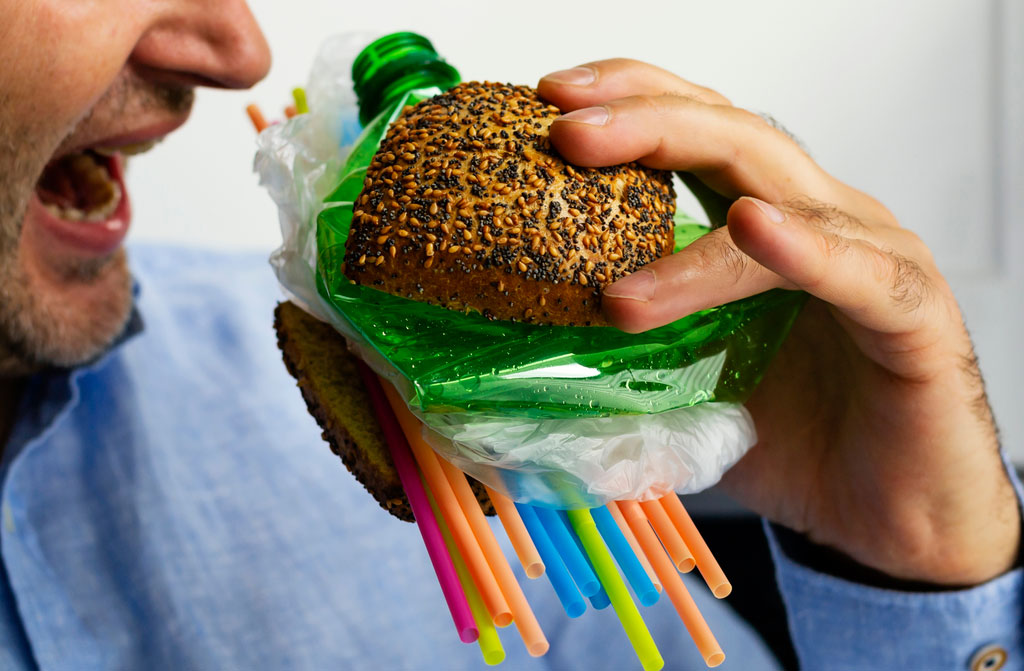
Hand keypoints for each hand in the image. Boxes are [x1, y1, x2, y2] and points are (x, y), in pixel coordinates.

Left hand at [539, 59, 1019, 585]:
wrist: (887, 523)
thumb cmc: (793, 444)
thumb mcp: (684, 391)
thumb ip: (622, 361)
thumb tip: (520, 368)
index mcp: (763, 222)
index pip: (695, 131)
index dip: (627, 101)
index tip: (550, 100)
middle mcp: (816, 219)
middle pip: (729, 134)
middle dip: (642, 121)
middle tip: (563, 127)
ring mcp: (869, 256)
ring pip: (778, 194)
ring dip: (691, 214)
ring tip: (611, 247)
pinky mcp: (913, 314)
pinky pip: (860, 272)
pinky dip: (804, 248)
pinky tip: (752, 227)